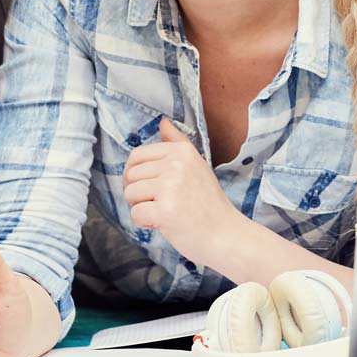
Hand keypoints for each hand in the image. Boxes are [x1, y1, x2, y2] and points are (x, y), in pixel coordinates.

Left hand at [124, 119, 248, 268]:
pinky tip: (165, 224)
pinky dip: (146, 224)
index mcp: (182, 152)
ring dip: (142, 208)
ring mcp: (170, 187)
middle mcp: (176, 165)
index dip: (136, 174)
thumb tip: (162, 122)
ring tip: (165, 211)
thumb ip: (177, 143)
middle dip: (139, 193)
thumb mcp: (197, 165)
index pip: (137, 156)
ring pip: (130, 194)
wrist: (226, 234)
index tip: (150, 187)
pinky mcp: (165, 211)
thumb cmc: (208, 203)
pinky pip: (135, 214)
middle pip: (130, 176)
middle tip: (161, 202)